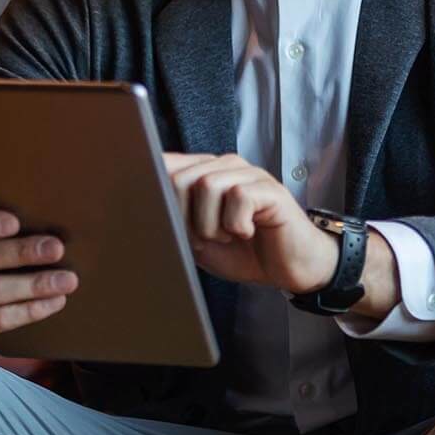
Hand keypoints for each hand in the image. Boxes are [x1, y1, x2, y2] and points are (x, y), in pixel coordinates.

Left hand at [163, 153, 338, 293]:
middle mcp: (225, 166)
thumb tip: (147, 207)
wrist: (288, 269)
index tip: (160, 219)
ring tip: (228, 236)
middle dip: (185, 219)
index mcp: (204, 173)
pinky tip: (248, 232)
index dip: (156, 192)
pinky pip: (237, 198)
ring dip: (211, 225)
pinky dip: (236, 225)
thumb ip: (175, 219)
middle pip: (180, 178)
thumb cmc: (244, 252)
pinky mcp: (269, 189)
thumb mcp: (198, 239)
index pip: (165, 165)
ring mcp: (249, 174)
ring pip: (206, 186)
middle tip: (207, 239)